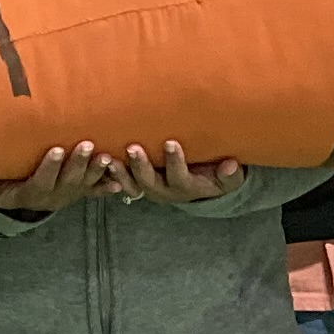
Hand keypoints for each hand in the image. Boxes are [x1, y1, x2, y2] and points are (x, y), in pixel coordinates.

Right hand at [0, 146, 102, 217]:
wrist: (22, 201)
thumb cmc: (5, 188)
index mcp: (33, 193)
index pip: (42, 180)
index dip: (50, 167)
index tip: (57, 149)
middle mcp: (55, 195)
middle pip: (69, 181)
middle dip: (79, 163)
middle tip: (87, 145)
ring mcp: (70, 194)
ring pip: (86, 183)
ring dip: (97, 171)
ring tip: (107, 157)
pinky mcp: (81, 192)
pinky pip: (96, 191)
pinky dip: (108, 186)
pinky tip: (121, 181)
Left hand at [106, 141, 245, 205]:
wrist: (205, 185)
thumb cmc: (218, 175)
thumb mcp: (229, 178)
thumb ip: (230, 174)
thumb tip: (231, 165)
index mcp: (186, 188)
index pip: (179, 177)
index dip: (174, 161)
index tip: (170, 142)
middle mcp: (165, 191)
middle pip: (149, 182)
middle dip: (140, 166)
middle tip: (132, 147)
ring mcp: (150, 188)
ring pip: (132, 184)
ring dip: (120, 172)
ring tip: (109, 157)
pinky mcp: (139, 183)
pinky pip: (122, 182)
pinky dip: (112, 174)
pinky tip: (101, 159)